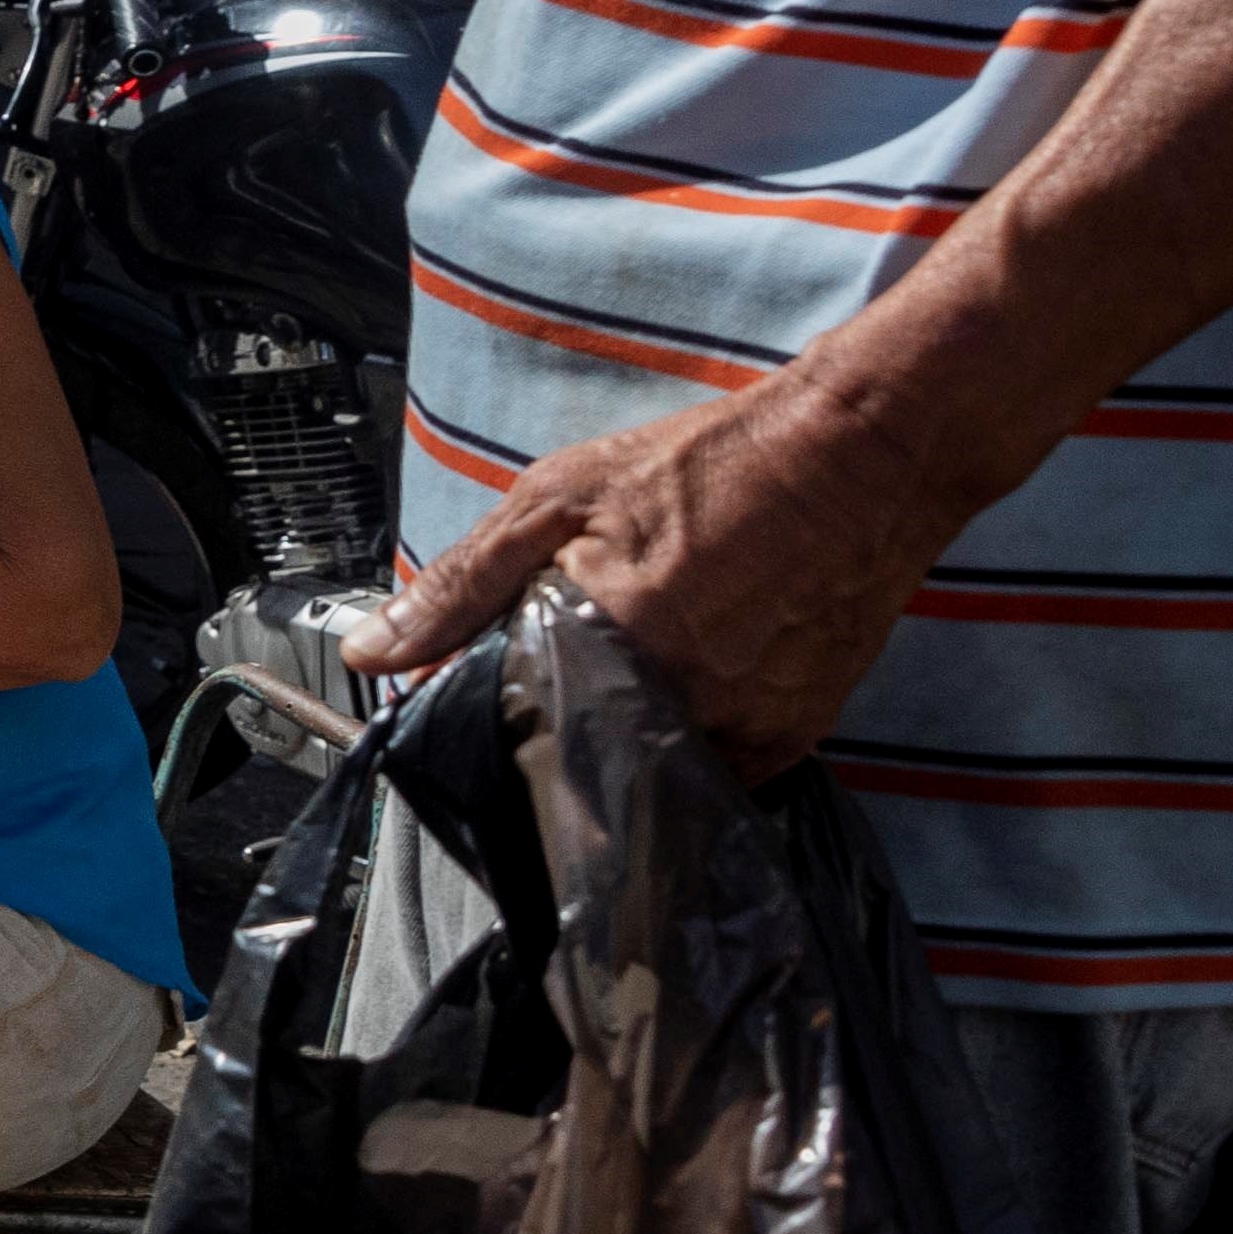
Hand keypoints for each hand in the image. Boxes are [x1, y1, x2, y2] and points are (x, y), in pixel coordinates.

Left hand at [341, 371, 964, 776]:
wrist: (860, 458)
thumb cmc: (709, 465)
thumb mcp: (557, 499)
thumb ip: (461, 586)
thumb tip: (371, 652)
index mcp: (608, 648)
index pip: (516, 736)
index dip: (492, 722)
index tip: (480, 703)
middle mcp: (679, 705)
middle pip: (583, 767)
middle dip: (555, 735)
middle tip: (558, 678)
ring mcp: (745, 730)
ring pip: (648, 776)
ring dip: (620, 744)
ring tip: (622, 678)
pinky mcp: (794, 737)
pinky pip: (714, 773)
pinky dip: (683, 744)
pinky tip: (678, 688)